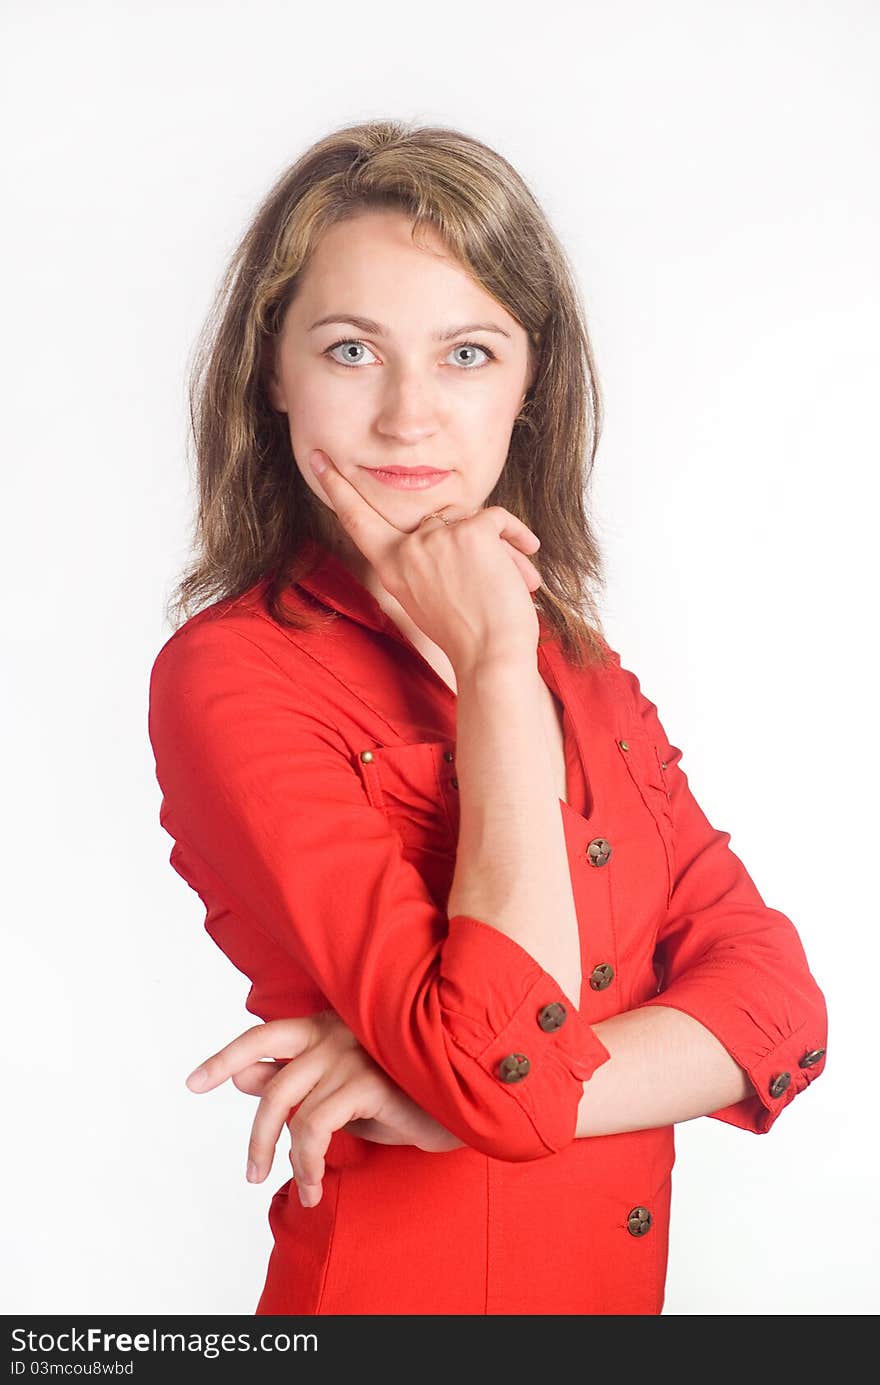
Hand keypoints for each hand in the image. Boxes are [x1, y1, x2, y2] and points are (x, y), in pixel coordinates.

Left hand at [185, 1011, 464, 1207]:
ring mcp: (352, 1052)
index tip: (193, 1083)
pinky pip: (316, 1128)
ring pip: (292, 1112)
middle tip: (254, 1174)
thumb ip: (295, 1081)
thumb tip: (242, 1077)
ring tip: (306, 1189)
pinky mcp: (369, 1080)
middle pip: (272, 1085)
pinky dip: (310, 1164)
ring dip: (291, 1161)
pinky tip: (319, 1185)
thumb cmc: (399, 1095)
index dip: (225, 1058)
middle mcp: (335, 1031)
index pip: (263, 1034)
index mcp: (324, 1026)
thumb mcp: (339, 1092)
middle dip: (257, 1136)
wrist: (459, 1102)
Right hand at [308, 448, 541, 671]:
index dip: (336, 487)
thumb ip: (423, 562)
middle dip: (477, 546)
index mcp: (391, 567)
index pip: (357, 521)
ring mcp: (437, 537)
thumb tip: (450, 529)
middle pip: (442, 520)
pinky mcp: (471, 531)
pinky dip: (519, 538)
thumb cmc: (467, 635)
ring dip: (500, 553)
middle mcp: (408, 550)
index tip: (318, 457)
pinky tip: (529, 556)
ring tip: (512, 587)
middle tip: (496, 583)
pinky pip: (499, 519)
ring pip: (475, 524)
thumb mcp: (426, 599)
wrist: (491, 657)